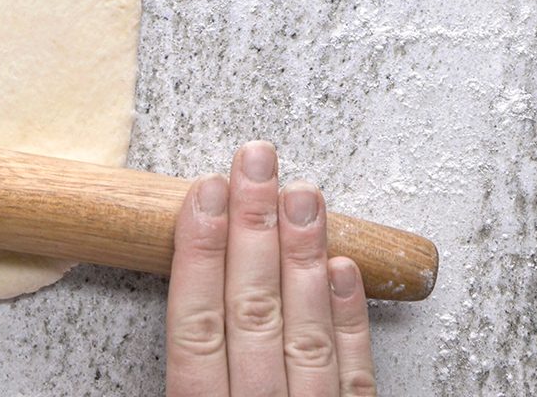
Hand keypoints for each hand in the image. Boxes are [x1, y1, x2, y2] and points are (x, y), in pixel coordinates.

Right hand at [165, 141, 375, 395]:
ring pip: (305, 331)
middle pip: (251, 309)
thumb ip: (185, 362)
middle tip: (256, 163)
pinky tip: (343, 267)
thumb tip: (182, 273)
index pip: (195, 321)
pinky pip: (354, 374)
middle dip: (252, 226)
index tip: (204, 192)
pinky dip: (349, 319)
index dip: (200, 251)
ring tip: (303, 193)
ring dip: (303, 255)